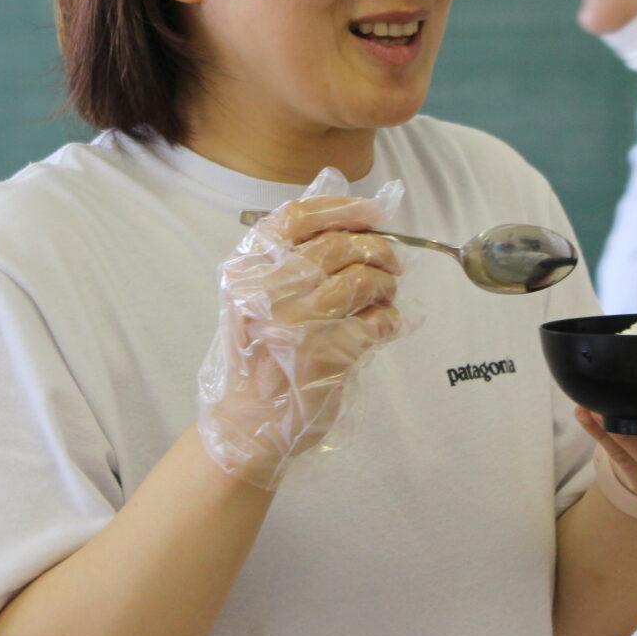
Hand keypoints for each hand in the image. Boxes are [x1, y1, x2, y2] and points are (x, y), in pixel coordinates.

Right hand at [197, 184, 405, 489]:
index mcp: (245, 272)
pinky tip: (385, 325)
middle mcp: (265, 294)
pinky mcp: (324, 357)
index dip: (341, 209)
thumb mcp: (253, 302)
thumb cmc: (257, 358)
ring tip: (386, 295)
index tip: (373, 213)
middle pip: (336, 246)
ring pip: (361, 280)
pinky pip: (376, 322)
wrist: (247, 426)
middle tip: (391, 261)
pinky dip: (390, 319)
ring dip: (386, 284)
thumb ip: (289, 262)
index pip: (294, 218)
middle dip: (376, 248)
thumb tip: (354, 220)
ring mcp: (294, 325)